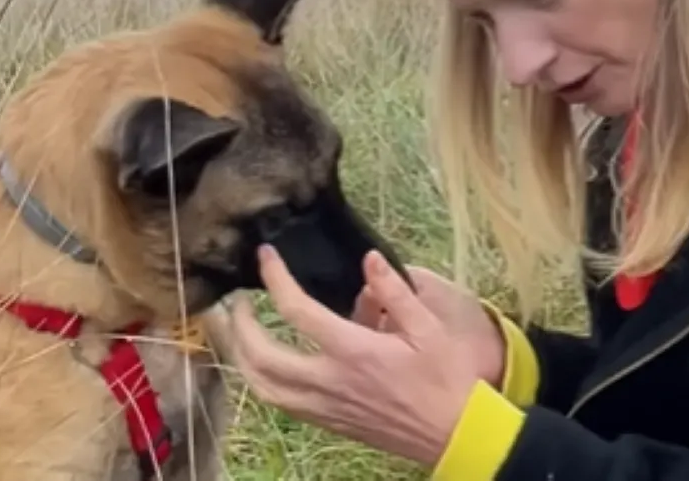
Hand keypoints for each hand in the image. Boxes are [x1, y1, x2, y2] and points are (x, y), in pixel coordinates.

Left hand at [225, 245, 483, 466]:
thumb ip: (396, 293)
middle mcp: (330, 381)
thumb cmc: (447, 377)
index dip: (275, 278)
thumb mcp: (430, 328)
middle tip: (233, 301)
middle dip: (239, 326)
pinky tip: (263, 366)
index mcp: (353, 351)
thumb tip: (368, 259)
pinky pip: (280, 404)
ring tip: (235, 333)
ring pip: (263, 387)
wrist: (455, 432)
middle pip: (262, 357)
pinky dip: (261, 382)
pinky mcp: (329, 422)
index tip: (265, 255)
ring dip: (241, 358)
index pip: (297, 311)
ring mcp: (325, 406)